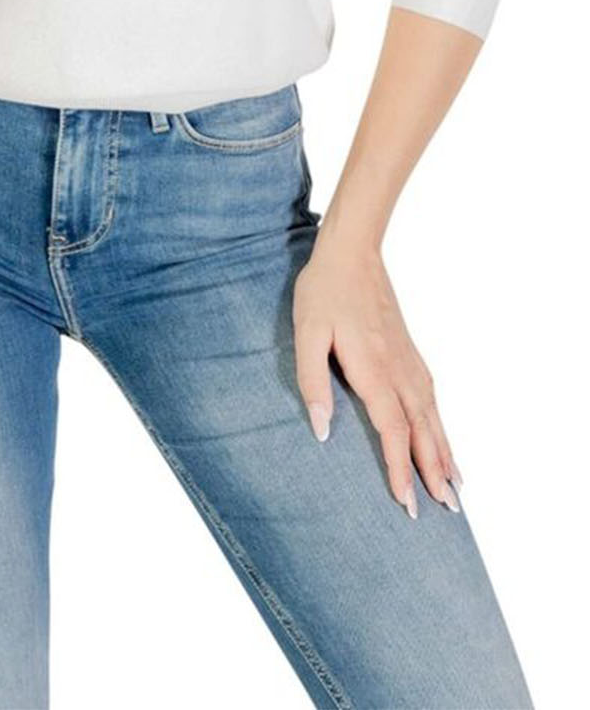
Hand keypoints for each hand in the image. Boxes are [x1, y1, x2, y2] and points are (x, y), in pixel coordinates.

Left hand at [292, 218, 463, 516]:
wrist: (352, 252)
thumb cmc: (323, 292)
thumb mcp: (306, 333)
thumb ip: (312, 381)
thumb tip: (322, 431)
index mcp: (373, 369)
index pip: (393, 430)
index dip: (401, 469)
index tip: (408, 504)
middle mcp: (398, 370)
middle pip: (421, 431)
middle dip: (433, 473)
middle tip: (445, 512)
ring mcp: (408, 361)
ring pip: (432, 417)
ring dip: (444, 454)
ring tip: (456, 490)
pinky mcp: (409, 352)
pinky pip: (432, 399)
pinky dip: (442, 426)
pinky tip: (444, 440)